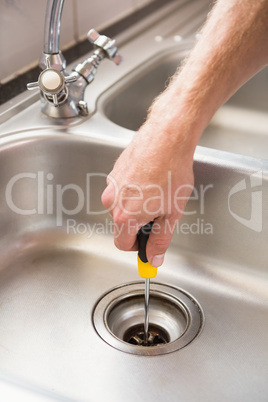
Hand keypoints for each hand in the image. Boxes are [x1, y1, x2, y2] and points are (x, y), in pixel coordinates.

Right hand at [101, 111, 194, 266]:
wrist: (167, 138)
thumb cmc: (171, 171)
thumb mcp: (172, 213)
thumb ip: (161, 240)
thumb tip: (153, 257)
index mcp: (123, 216)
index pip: (122, 244)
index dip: (138, 246)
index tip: (148, 242)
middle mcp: (111, 201)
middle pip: (121, 225)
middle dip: (138, 224)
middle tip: (159, 212)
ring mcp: (111, 184)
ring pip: (121, 207)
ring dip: (136, 206)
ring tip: (157, 192)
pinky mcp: (114, 172)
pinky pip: (122, 190)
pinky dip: (134, 191)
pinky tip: (151, 181)